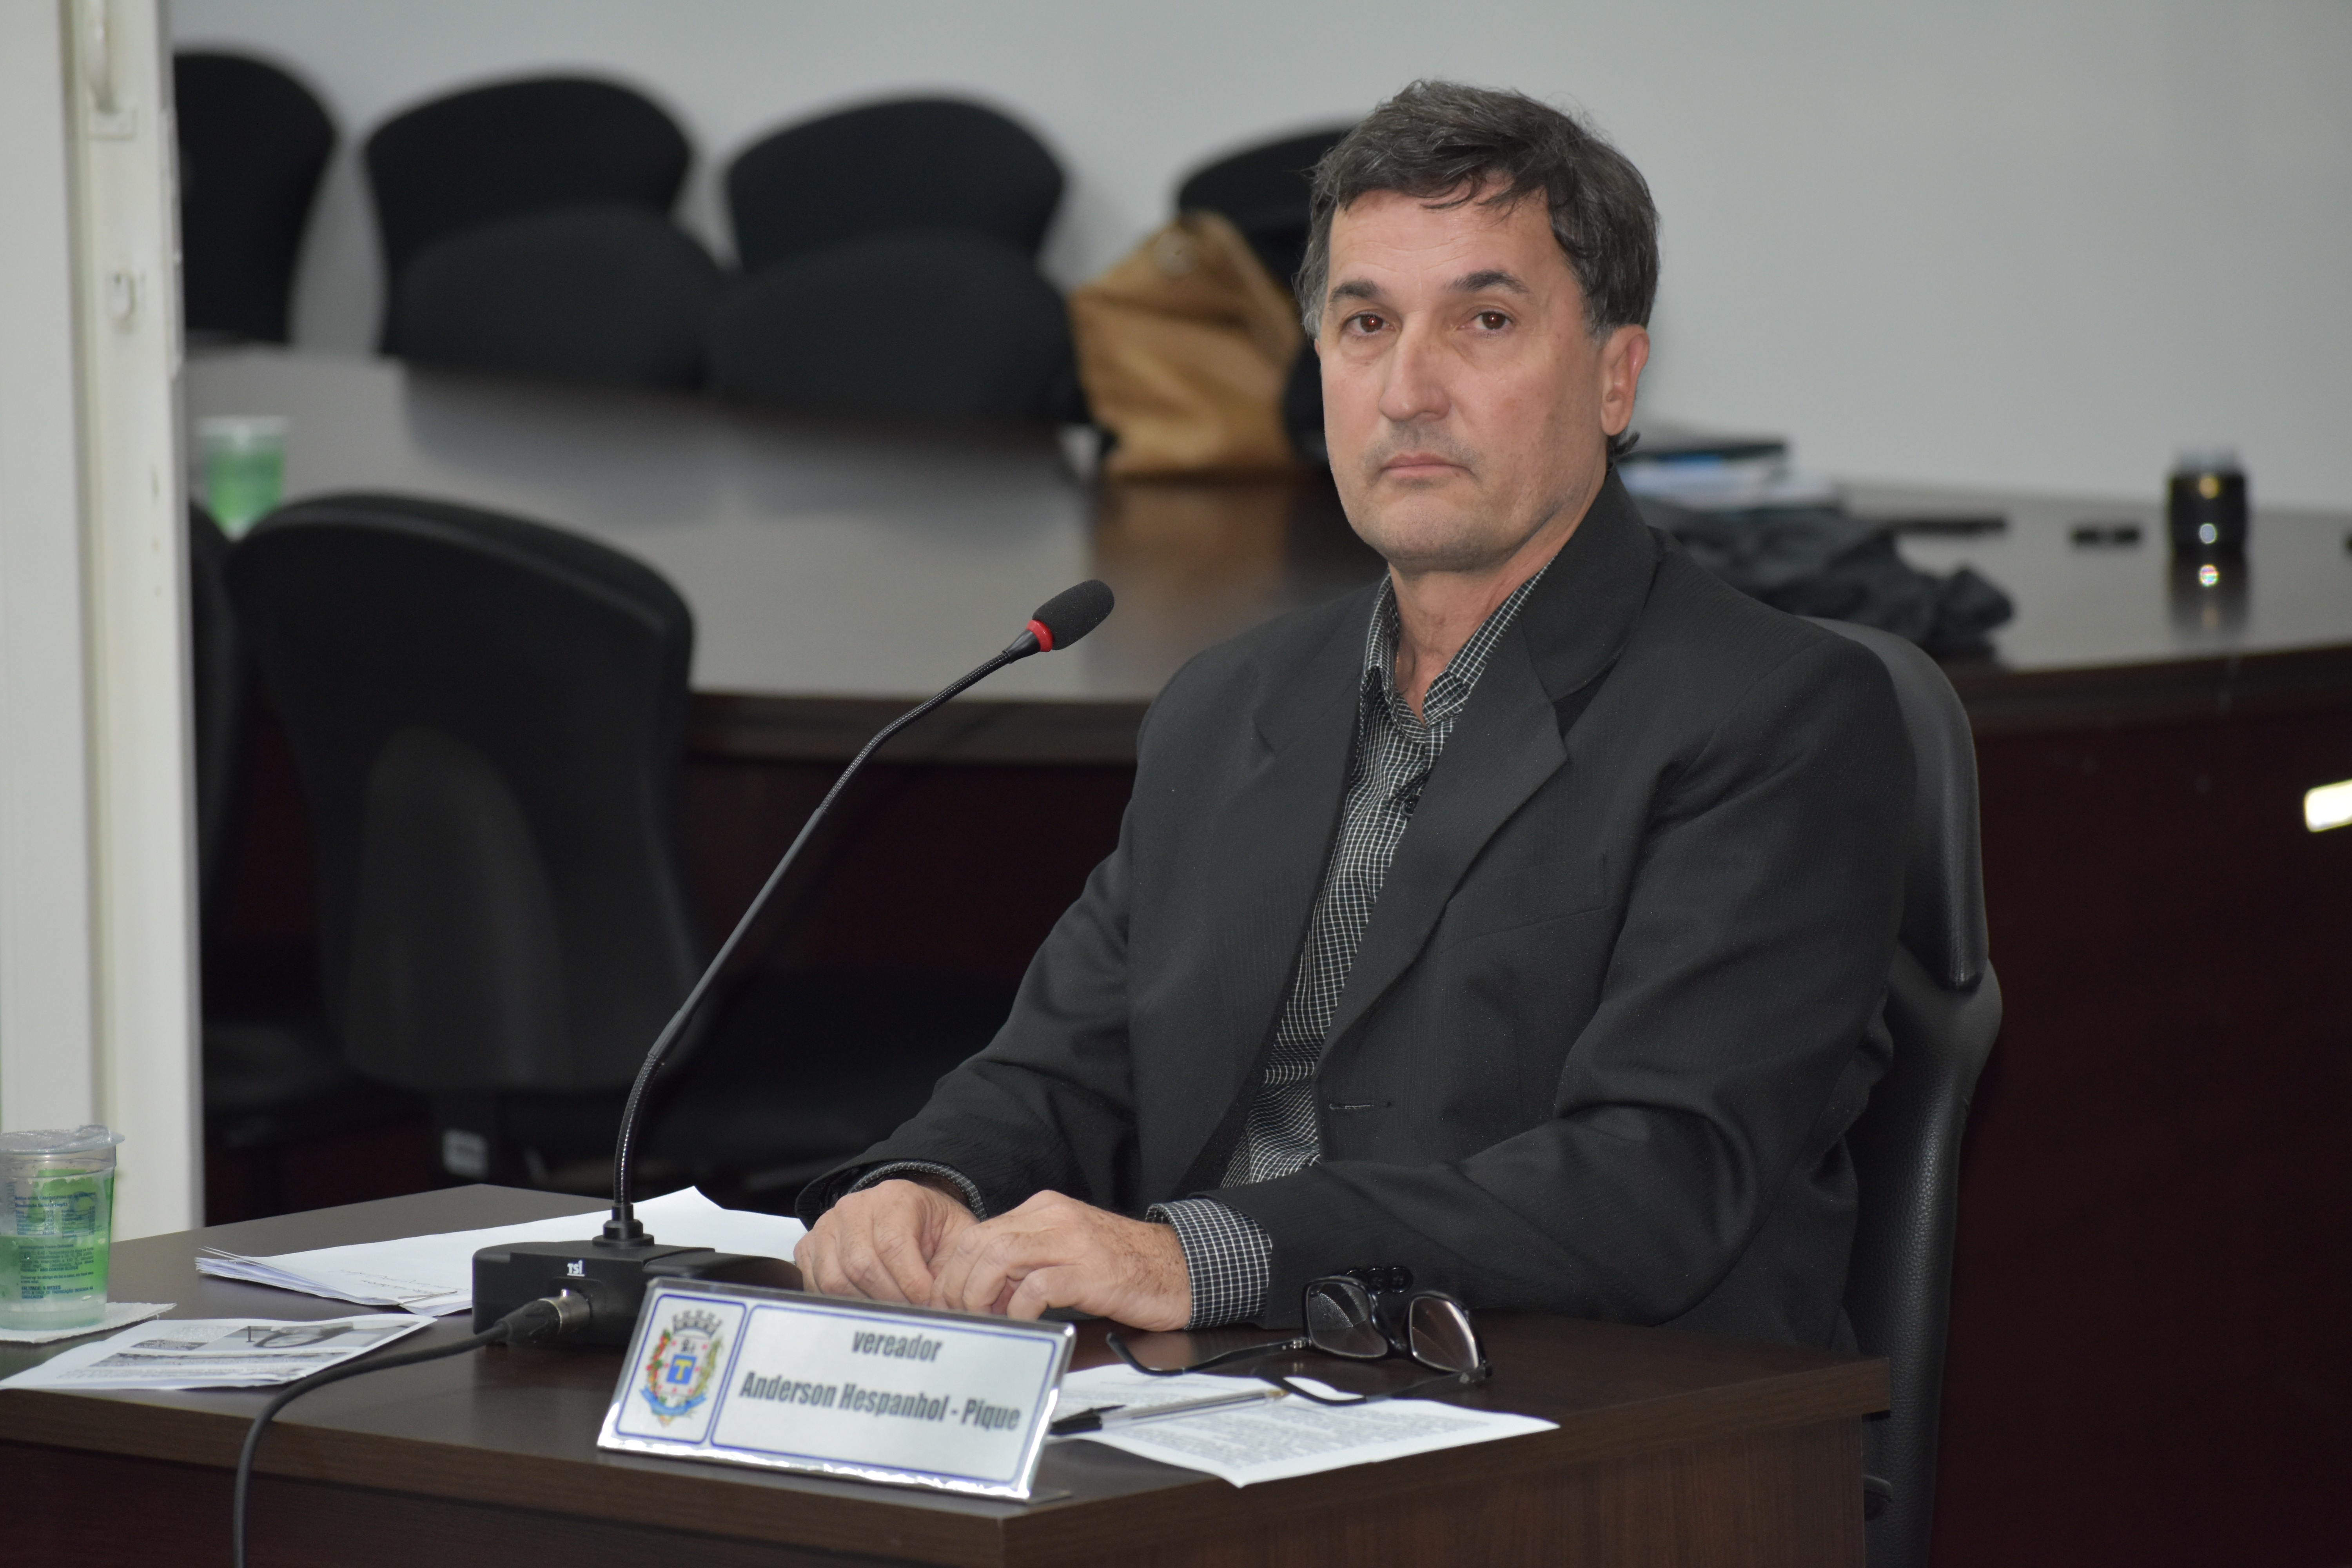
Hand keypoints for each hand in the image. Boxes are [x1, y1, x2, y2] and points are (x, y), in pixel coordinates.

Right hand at [794, 1178, 977, 1305]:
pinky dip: (841, 1303)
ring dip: (866, 1304)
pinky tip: (866, 1303)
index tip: (927, 1304)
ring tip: (891, 1310)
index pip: (892, 1245)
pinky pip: (817, 1286)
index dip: (911, 1283)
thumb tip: (943, 1305)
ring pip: (836, 1280)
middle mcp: (854, 1207)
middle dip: (890, 1299)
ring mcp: (827, 1226)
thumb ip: (953, 1266)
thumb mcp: (956, 1237)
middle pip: (861, 1266)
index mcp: (894, 1197)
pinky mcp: (809, 1247)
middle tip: (910, 1313)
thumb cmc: (933, 1229)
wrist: (909, 1217)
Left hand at [927, 1191, 1190, 1329]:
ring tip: (986, 1321)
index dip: (953, 1272)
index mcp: (1044, 1210)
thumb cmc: (1124, 1266)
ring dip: (981, 1295)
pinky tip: (1024, 1323)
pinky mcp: (1089, 1270)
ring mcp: (1071, 1241)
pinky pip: (1036, 1287)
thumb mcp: (1067, 1251)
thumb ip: (1028, 1260)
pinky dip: (1019, 1309)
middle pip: (979, 1244)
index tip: (949, 1303)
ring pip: (998, 1258)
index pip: (978, 1234)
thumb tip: (982, 1290)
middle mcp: (1053, 1217)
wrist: (1181, 1267)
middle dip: (958, 1286)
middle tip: (959, 1318)